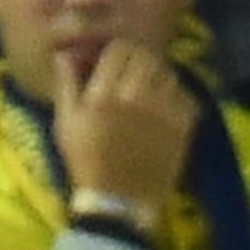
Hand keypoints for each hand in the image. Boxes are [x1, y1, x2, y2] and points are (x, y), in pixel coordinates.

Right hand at [53, 38, 196, 225]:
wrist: (118, 200)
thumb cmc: (85, 161)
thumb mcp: (65, 124)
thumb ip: (66, 85)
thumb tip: (65, 54)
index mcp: (103, 94)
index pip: (119, 49)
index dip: (115, 51)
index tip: (111, 61)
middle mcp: (136, 94)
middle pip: (146, 56)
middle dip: (137, 60)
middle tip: (130, 75)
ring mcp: (164, 107)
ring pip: (167, 72)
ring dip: (156, 77)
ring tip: (147, 93)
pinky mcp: (184, 121)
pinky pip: (183, 93)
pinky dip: (173, 97)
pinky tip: (161, 112)